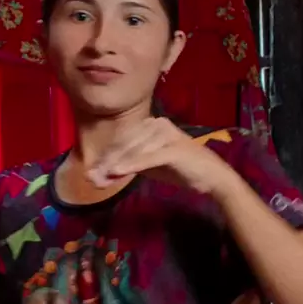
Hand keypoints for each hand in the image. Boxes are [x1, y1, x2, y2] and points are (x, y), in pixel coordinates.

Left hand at [87, 117, 233, 196]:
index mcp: (151, 124)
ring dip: (115, 166)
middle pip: (125, 144)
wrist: (211, 177)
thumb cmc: (180, 169)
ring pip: (134, 151)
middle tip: (91, 179)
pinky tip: (117, 173)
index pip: (122, 140)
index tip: (90, 173)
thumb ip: (127, 167)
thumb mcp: (148, 167)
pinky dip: (131, 165)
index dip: (105, 156)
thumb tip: (101, 174)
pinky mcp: (173, 149)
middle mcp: (157, 124)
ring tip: (100, 179)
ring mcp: (166, 134)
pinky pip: (148, 158)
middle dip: (106, 162)